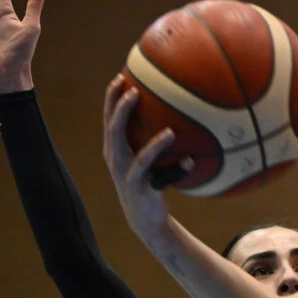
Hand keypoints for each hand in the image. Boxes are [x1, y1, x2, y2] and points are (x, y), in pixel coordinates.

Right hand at [101, 74, 180, 244]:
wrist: (147, 220)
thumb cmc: (151, 182)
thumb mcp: (149, 159)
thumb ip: (154, 137)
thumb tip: (180, 109)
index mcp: (115, 150)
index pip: (108, 120)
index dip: (111, 99)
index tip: (120, 77)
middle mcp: (116, 161)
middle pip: (113, 131)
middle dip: (119, 109)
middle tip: (132, 90)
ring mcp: (128, 177)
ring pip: (133, 155)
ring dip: (149, 140)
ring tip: (167, 128)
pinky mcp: (142, 191)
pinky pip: (158, 176)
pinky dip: (174, 167)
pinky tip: (190, 161)